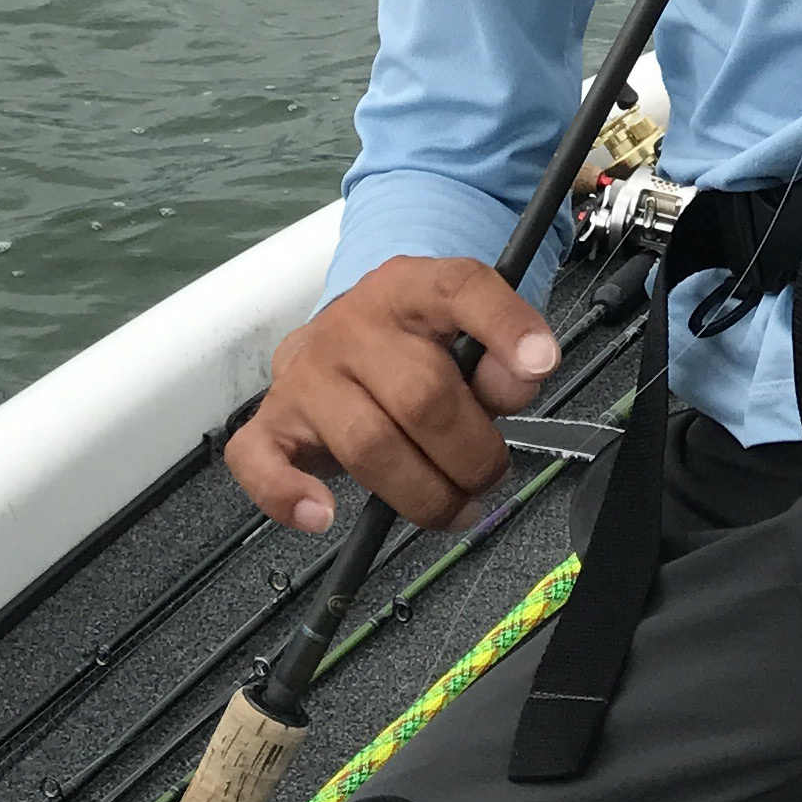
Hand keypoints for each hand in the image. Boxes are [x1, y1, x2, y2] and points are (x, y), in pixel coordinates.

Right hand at [224, 258, 560, 538]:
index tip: (540, 365)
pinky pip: (261, 462)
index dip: (505, 325)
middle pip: (422, 395)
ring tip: (455, 507)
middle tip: (491, 475)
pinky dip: (288, 496)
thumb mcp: (467, 333)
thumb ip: (500, 355)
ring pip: (367, 444)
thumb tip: (520, 380)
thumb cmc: (417, 343)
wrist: (347, 334)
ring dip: (424, 495)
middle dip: (472, 454)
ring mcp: (305, 373)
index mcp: (408, 286)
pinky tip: (323, 515)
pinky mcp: (271, 420)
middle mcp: (351, 324)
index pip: (459, 288)